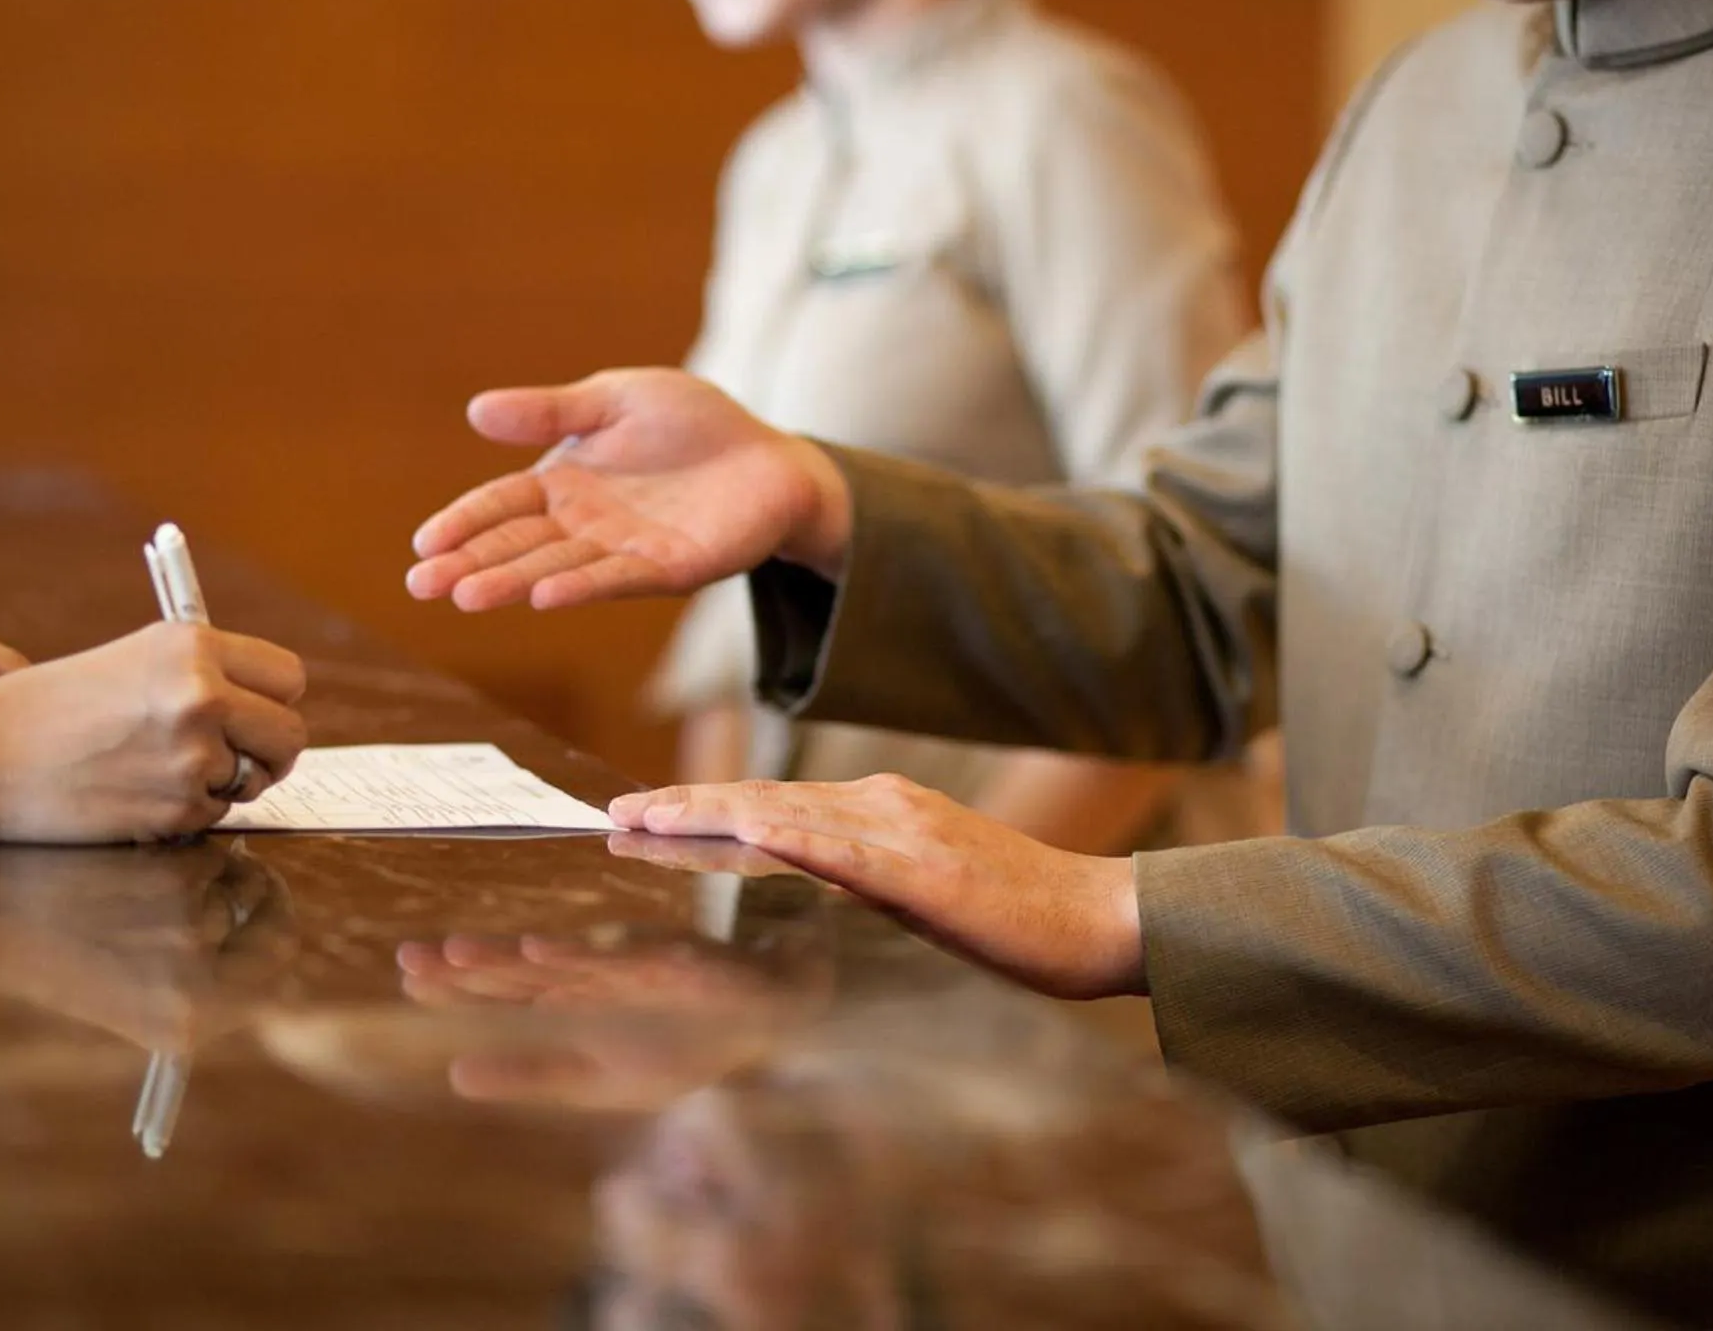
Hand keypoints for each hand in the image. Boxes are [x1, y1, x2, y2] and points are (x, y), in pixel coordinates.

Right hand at [0, 623, 308, 844]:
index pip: (288, 677)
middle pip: (290, 734)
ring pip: (255, 778)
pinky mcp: (178, 807)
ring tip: (164, 768)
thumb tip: (267, 703)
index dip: (273, 699)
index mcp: (192, 646)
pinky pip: (216, 813)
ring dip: (225, 782)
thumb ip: (203, 673)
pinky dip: (188, 809)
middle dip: (268, 750)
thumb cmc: (51, 706)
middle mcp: (202, 695)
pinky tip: (138, 792)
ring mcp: (193, 755)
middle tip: (233, 754)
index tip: (254, 711)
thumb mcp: (133, 659)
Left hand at [393, 933, 812, 1108]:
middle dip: (470, 966)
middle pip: (522, 971)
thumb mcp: (597, 1079)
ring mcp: (635, 966)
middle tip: (412, 956)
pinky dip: (596, 956)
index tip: (406, 975)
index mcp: (571, 1001)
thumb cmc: (679, 1045)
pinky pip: (636, 960)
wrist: (767, 1018)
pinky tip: (553, 952)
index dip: (455, 985)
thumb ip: (531, 1076)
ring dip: (520, 956)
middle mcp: (594, 976)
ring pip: (568, 961)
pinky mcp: (679, 963)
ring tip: (469, 953)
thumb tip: (455, 1076)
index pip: (501, 992)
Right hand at [405, 369, 852, 611]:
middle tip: (421, 585)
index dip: (463, 521)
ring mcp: (624, 550)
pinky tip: (542, 596)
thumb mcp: (614, 400)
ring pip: (556, 567)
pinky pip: (617, 577)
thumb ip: (552, 411)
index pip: (502, 503)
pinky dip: (579, 586)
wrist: (769, 456)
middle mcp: (585, 524)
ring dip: (511, 582)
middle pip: (518, 544)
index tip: (423, 543)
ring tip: (466, 595)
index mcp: (565, 482)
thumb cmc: (691, 424)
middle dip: (469, 563)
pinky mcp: (668, 568)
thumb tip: (477, 410)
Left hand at [612, 776, 1146, 1000]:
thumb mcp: (921, 891)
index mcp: (882, 809)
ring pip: (788, 814)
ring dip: (711, 812)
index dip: (703, 803)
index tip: (643, 812)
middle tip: (614, 811)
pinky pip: (847, 852)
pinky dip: (793, 837)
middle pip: (764, 797)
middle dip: (684, 803)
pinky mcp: (927, 870)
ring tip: (647, 817)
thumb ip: (862, 877)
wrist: (1099, 916)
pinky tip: (748, 831)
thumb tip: (801, 878)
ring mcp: (905, 832)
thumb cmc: (1018, 913)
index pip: (772, 802)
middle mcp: (884, 805)